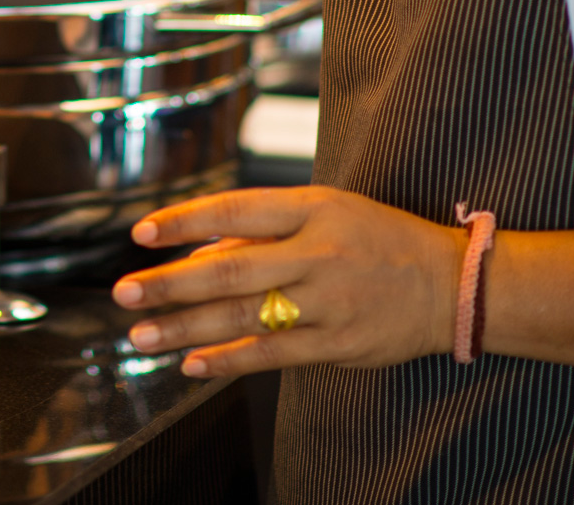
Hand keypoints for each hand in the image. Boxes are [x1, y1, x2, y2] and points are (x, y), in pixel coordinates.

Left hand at [112, 186, 466, 377]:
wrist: (450, 284)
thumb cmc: (376, 238)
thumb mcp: (326, 210)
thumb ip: (265, 230)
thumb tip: (199, 250)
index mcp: (312, 209)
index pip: (235, 210)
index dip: (185, 221)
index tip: (142, 232)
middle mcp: (317, 253)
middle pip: (229, 269)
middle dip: (170, 283)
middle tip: (124, 292)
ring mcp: (328, 302)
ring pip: (244, 317)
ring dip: (185, 328)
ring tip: (142, 334)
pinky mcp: (338, 345)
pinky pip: (273, 354)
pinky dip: (229, 361)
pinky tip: (192, 365)